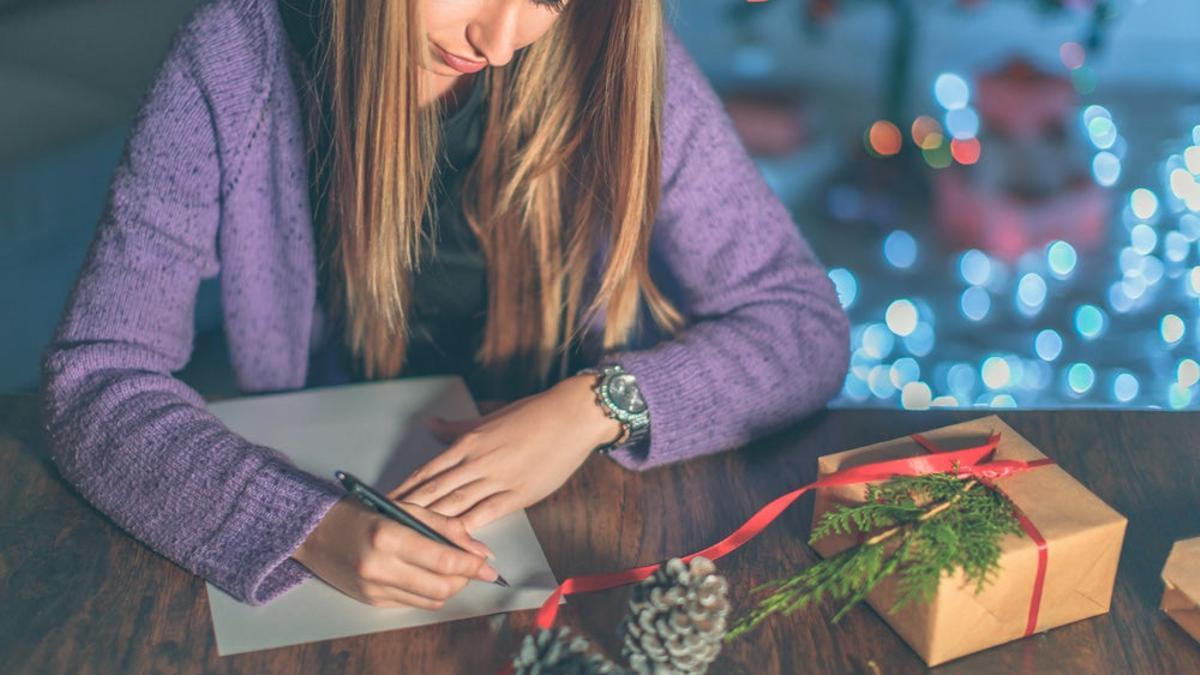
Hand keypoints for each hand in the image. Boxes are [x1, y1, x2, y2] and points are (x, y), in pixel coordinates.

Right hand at [292, 495, 500, 608]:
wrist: (316, 533)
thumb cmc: (362, 513)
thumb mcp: (405, 507)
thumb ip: (445, 527)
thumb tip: (480, 551)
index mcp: (389, 536)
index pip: (443, 560)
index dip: (472, 565)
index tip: (489, 566)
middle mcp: (380, 567)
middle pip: (441, 587)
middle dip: (464, 579)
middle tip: (472, 567)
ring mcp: (375, 588)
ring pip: (430, 600)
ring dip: (449, 588)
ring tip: (452, 570)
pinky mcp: (372, 601)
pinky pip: (413, 603)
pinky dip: (429, 592)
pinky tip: (428, 576)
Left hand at [387, 375, 624, 530]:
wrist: (571, 417)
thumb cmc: (533, 414)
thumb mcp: (490, 417)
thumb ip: (457, 426)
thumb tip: (430, 424)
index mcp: (468, 442)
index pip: (427, 471)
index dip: (404, 489)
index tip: (383, 503)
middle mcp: (477, 461)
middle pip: (434, 491)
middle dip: (409, 510)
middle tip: (386, 527)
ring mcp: (497, 479)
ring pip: (455, 505)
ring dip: (432, 522)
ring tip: (409, 538)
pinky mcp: (518, 494)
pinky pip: (486, 514)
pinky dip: (468, 529)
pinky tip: (452, 541)